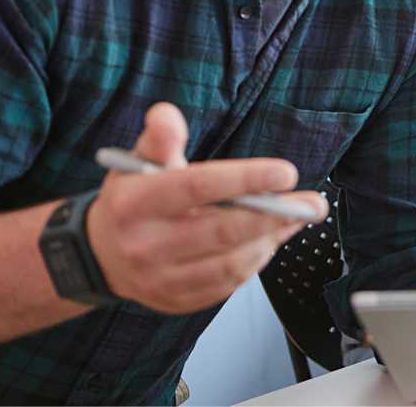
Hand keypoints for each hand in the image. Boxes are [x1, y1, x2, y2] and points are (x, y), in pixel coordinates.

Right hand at [86, 102, 327, 312]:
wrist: (102, 254)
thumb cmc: (134, 198)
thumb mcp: (137, 162)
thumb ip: (159, 137)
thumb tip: (166, 114)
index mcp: (135, 204)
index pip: (196, 187)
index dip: (245, 179)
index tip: (286, 172)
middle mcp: (146, 246)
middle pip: (222, 231)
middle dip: (275, 216)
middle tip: (313, 203)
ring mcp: (161, 279)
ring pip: (230, 263)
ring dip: (271, 239)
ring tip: (297, 219)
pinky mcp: (176, 301)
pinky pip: (227, 284)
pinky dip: (255, 261)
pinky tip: (270, 240)